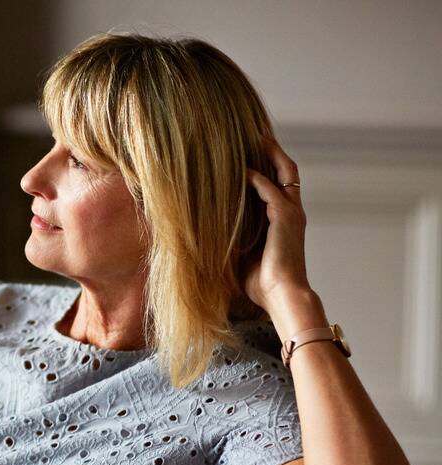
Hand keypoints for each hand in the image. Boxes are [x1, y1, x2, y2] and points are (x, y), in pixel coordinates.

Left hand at [242, 136, 312, 311]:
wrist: (281, 295)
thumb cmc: (262, 283)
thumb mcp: (242, 254)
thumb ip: (232, 237)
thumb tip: (206, 232)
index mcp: (285, 222)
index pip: (279, 186)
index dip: (269, 168)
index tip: (251, 154)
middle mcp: (292, 213)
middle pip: (288, 171)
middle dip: (274, 151)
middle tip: (259, 134)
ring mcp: (292, 214)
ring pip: (284, 173)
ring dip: (268, 155)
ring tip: (254, 139)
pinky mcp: (285, 218)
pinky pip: (269, 190)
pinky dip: (256, 179)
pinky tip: (240, 170)